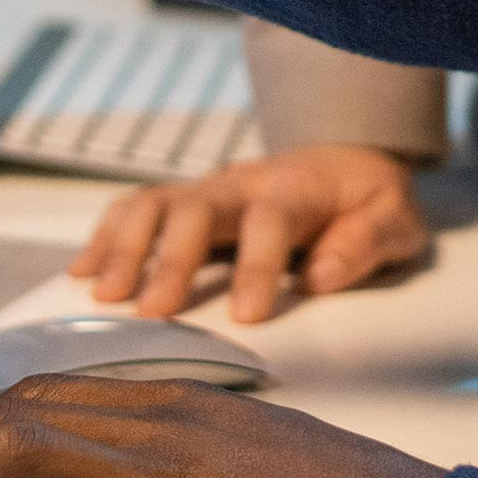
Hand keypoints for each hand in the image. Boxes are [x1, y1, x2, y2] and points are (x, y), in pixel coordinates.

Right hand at [76, 145, 431, 323]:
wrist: (347, 158)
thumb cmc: (369, 201)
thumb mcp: (397, 219)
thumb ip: (367, 241)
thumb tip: (321, 275)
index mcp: (297, 189)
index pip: (271, 221)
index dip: (258, 266)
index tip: (248, 318)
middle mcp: (243, 183)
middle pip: (196, 207)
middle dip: (170, 257)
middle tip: (152, 312)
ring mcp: (208, 190)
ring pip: (154, 202)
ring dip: (124, 245)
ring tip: (101, 295)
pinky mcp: (186, 202)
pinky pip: (135, 208)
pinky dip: (103, 236)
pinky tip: (79, 274)